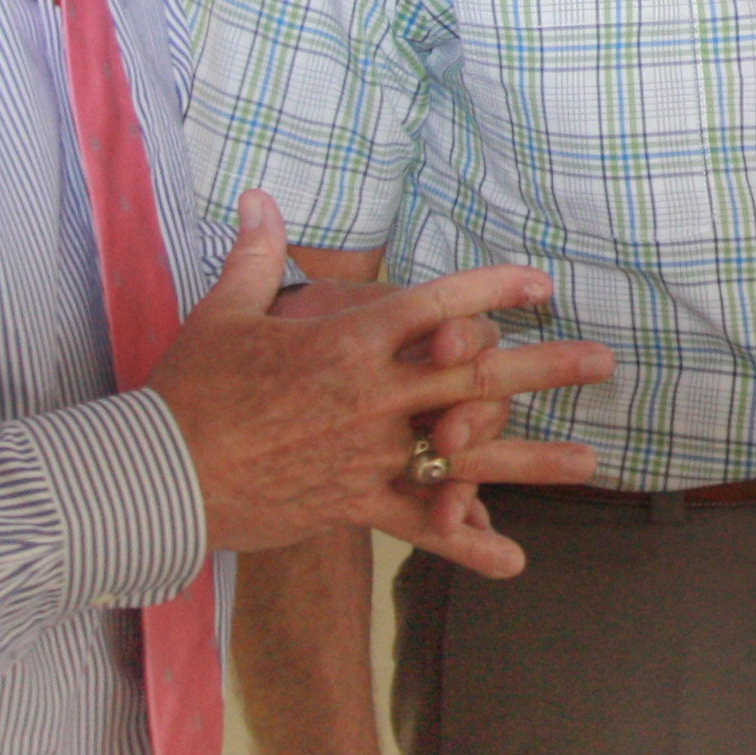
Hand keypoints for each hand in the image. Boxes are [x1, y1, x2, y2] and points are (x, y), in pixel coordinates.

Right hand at [151, 193, 612, 572]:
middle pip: (473, 374)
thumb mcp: (223, 311)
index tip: (539, 282)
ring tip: (591, 462)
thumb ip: (256, 253)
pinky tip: (514, 560)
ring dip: (531, 458)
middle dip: (543, 366)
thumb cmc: (186, 388)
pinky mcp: (353, 503)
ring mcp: (367, 454)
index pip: (435, 304)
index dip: (491, 288)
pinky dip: (466, 543)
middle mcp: (370, 396)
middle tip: (603, 363)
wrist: (153, 475)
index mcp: (346, 341)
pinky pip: (420, 525)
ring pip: (464, 455)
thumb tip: (258, 194)